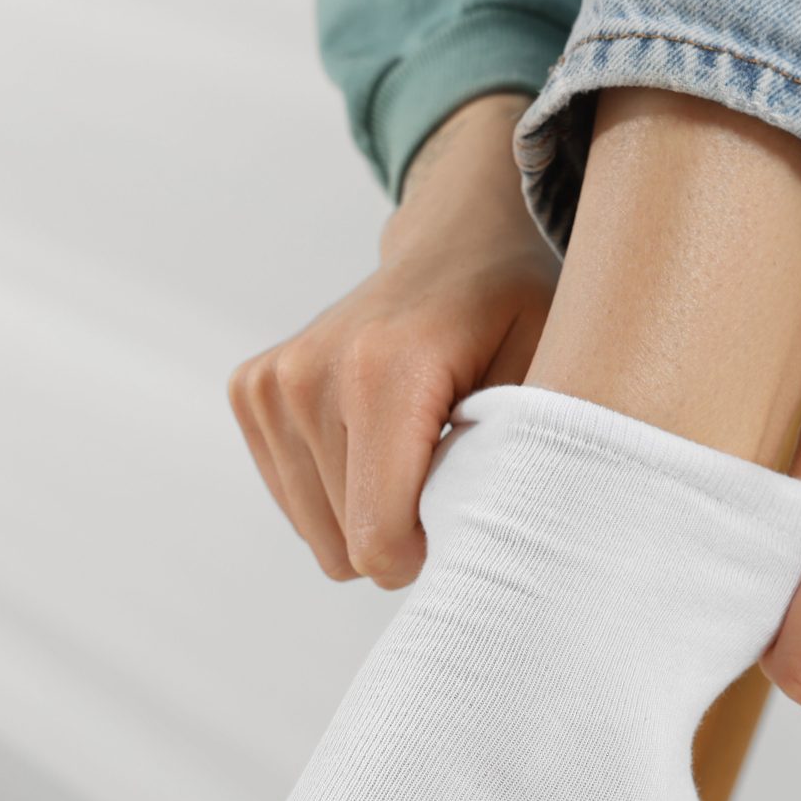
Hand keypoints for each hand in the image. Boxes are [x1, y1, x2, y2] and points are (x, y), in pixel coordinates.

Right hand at [228, 94, 554, 587]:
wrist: (454, 246)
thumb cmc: (511, 317)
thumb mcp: (549, 378)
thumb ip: (517, 464)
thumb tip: (487, 550)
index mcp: (382, 373)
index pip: (378, 540)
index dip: (430, 555)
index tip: (466, 510)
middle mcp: (309, 376)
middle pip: (346, 548)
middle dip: (403, 533)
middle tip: (446, 468)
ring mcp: (270, 383)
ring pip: (318, 535)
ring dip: (370, 512)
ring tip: (412, 448)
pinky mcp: (250, 391)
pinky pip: (294, 504)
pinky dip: (339, 490)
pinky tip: (375, 439)